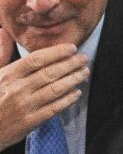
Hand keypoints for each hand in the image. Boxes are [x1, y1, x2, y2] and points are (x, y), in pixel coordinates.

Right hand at [0, 31, 88, 151]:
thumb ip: (0, 53)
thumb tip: (4, 31)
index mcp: (7, 76)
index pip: (36, 59)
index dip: (56, 52)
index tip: (72, 48)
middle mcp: (17, 89)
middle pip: (49, 73)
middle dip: (70, 64)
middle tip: (84, 59)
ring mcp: (24, 106)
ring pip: (54, 90)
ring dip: (73, 80)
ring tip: (84, 73)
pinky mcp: (30, 122)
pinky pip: (53, 108)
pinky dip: (67, 100)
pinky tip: (77, 93)